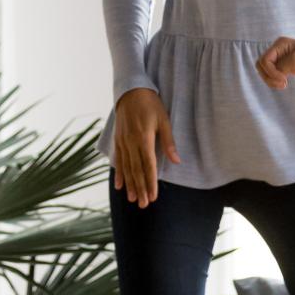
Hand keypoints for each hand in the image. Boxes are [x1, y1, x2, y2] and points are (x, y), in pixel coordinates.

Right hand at [111, 88, 179, 208]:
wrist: (130, 91)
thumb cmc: (150, 104)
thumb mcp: (164, 120)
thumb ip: (169, 142)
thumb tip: (177, 161)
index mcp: (144, 139)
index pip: (148, 166)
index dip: (151, 182)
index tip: (153, 196)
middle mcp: (131, 143)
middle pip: (136, 171)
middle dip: (140, 189)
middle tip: (143, 204)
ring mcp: (122, 142)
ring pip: (126, 168)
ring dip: (130, 185)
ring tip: (132, 199)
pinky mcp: (117, 140)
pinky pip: (117, 160)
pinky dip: (118, 173)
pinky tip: (119, 185)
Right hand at [257, 37, 294, 88]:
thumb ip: (282, 66)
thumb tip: (272, 74)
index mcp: (279, 44)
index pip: (265, 59)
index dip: (270, 71)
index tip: (283, 79)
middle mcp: (277, 50)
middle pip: (261, 65)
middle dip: (268, 76)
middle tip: (282, 84)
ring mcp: (278, 58)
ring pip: (264, 71)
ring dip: (270, 80)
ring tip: (282, 85)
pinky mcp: (282, 66)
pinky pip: (271, 74)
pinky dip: (274, 80)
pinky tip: (282, 84)